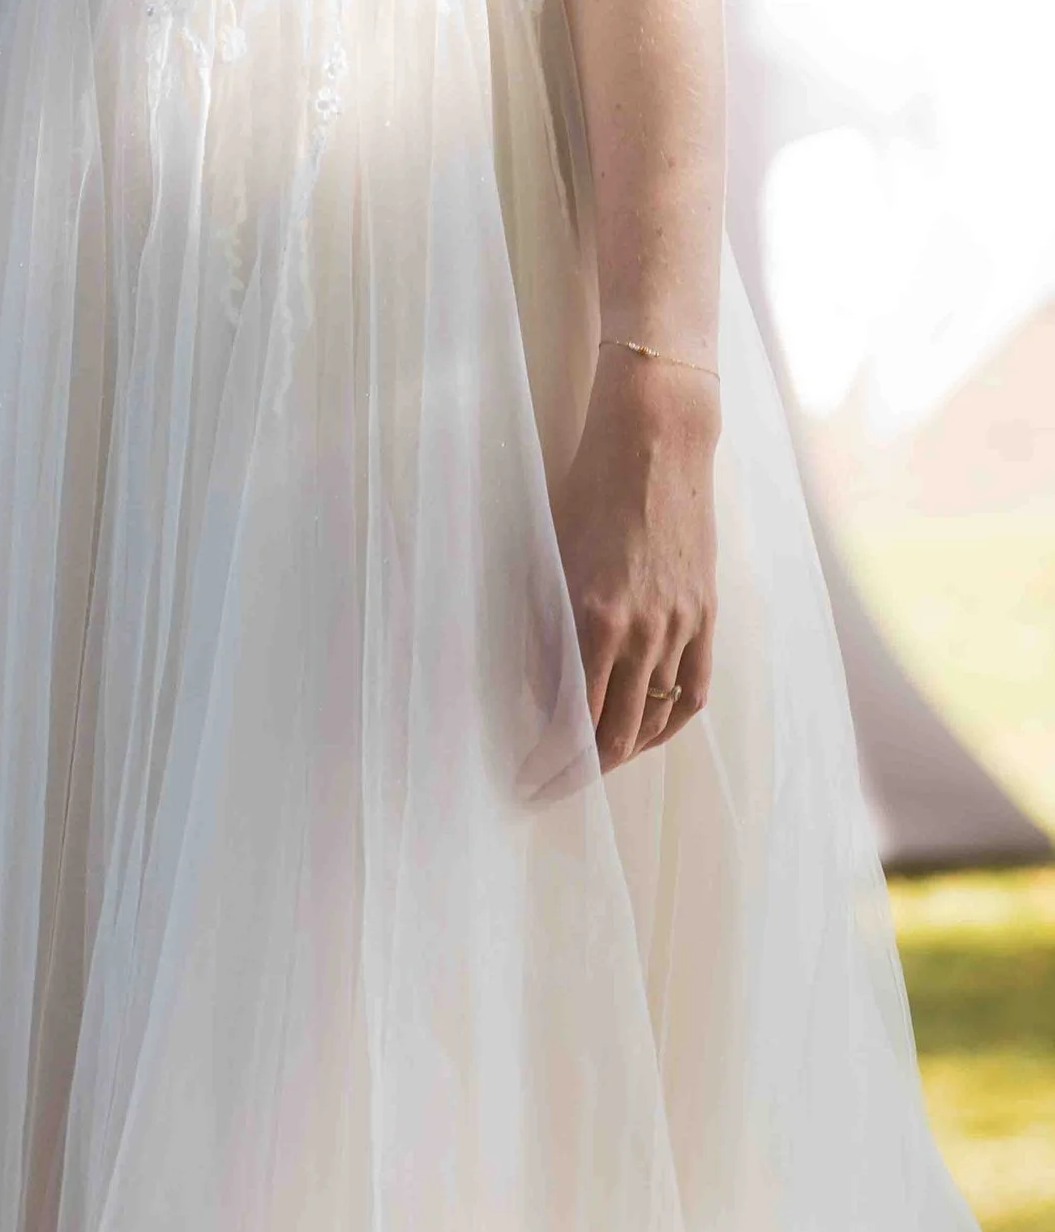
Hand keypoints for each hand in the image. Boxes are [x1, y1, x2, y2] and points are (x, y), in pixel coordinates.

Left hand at [551, 351, 717, 772]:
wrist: (656, 442)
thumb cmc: (588, 489)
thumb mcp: (550, 556)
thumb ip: (546, 627)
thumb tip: (540, 689)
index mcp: (593, 616)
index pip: (570, 717)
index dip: (548, 760)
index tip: (524, 782)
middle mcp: (642, 631)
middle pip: (615, 731)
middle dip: (578, 771)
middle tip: (549, 789)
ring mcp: (680, 625)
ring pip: (654, 717)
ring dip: (622, 751)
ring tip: (594, 769)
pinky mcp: (706, 614)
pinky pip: (692, 690)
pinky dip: (669, 723)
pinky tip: (650, 735)